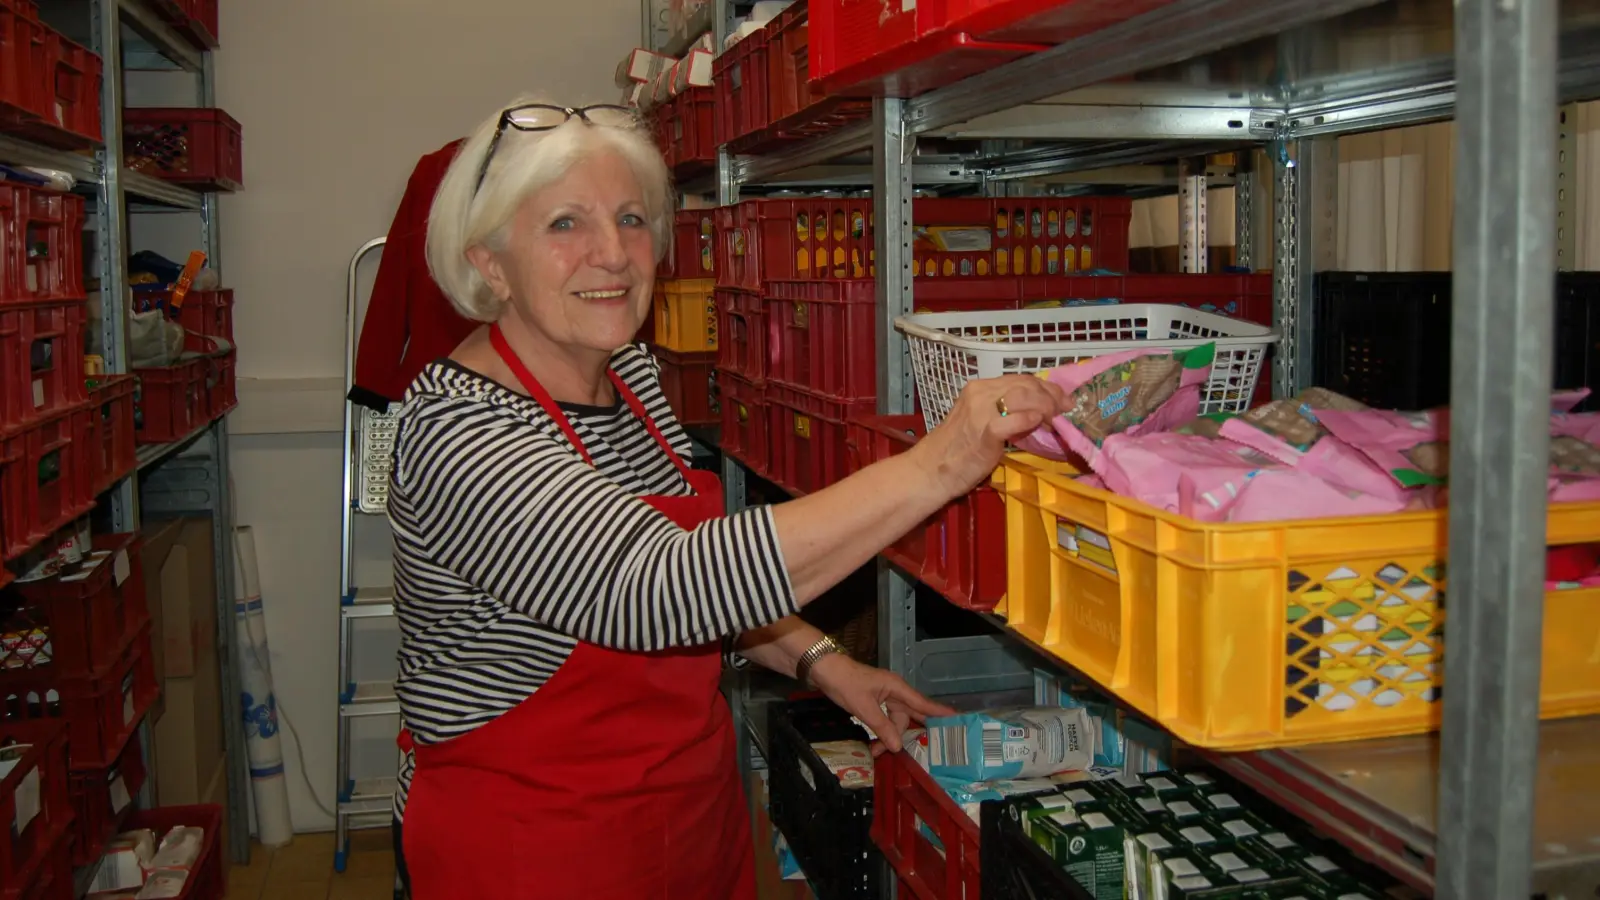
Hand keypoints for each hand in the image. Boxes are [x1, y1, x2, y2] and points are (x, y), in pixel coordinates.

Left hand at [808, 654, 955, 756]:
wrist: (824, 670)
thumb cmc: (845, 683)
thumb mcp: (864, 707)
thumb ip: (882, 727)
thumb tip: (898, 746)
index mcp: (897, 688)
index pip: (924, 704)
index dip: (941, 714)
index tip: (958, 721)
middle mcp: (895, 692)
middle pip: (909, 717)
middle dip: (906, 735)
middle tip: (911, 753)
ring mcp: (884, 697)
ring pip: (894, 722)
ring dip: (887, 737)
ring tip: (876, 751)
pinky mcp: (874, 702)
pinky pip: (884, 720)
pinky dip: (880, 732)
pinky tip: (874, 744)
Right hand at [911, 374, 1067, 497]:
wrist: (930, 471)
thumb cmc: (956, 450)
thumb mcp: (981, 422)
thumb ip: (1004, 413)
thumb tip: (1037, 414)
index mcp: (979, 388)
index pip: (1020, 379)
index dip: (1046, 387)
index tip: (1062, 399)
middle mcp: (979, 394)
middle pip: (1025, 384)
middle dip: (1051, 395)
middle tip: (1065, 409)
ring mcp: (980, 412)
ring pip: (1021, 397)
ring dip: (1045, 406)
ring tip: (1055, 419)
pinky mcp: (983, 433)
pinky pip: (1009, 421)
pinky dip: (1027, 419)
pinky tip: (1038, 423)